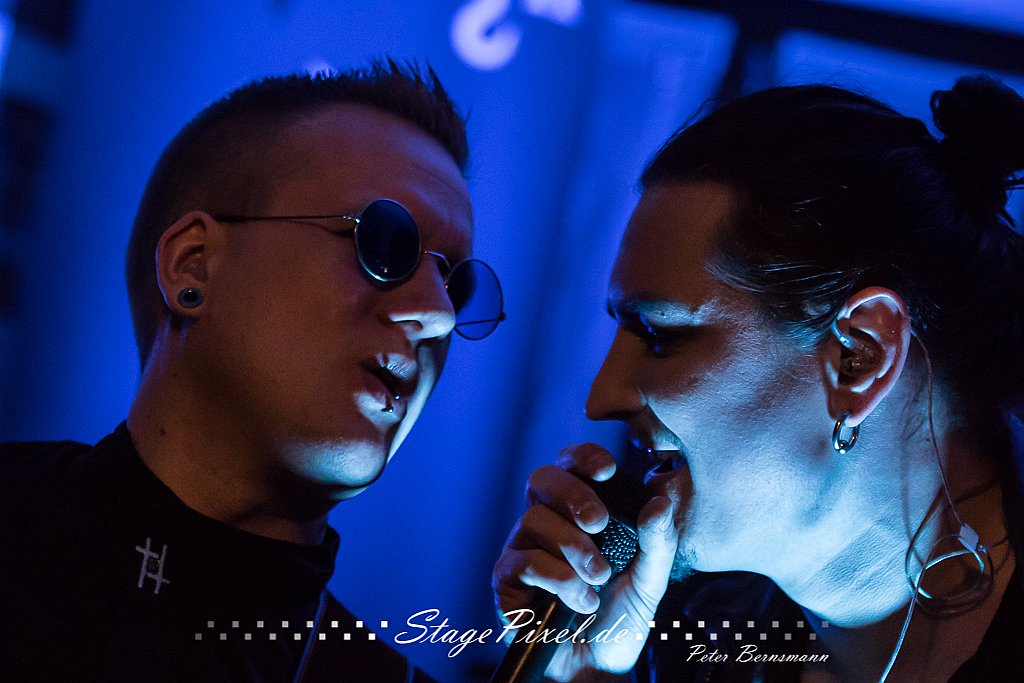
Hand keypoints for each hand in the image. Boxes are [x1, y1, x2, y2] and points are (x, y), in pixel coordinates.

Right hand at [492, 443, 677, 680]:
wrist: (596, 667)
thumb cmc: (619, 617)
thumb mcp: (650, 579)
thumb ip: (658, 541)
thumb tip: (662, 500)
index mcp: (577, 510)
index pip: (572, 464)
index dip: (584, 457)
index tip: (608, 469)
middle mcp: (546, 521)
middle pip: (542, 478)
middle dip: (573, 493)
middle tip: (599, 522)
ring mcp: (522, 547)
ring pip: (534, 519)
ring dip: (574, 548)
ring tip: (599, 578)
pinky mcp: (506, 579)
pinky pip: (525, 561)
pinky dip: (559, 579)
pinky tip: (582, 600)